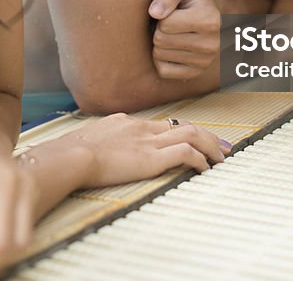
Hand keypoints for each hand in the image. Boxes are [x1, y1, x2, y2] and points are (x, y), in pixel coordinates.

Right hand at [52, 113, 230, 187]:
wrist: (71, 156)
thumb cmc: (70, 152)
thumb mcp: (86, 140)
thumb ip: (98, 142)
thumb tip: (93, 149)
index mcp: (126, 123)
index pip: (161, 125)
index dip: (181, 133)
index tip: (193, 141)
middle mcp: (141, 128)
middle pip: (183, 126)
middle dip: (207, 136)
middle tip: (222, 148)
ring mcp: (148, 142)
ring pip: (192, 135)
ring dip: (211, 147)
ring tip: (221, 160)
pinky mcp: (152, 158)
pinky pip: (186, 154)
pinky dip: (200, 160)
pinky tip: (205, 169)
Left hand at [148, 0, 222, 79]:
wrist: (209, 13)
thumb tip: (154, 12)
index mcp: (210, 20)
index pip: (165, 24)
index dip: (162, 14)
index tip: (173, 11)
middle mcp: (212, 44)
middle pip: (160, 40)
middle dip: (159, 29)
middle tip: (171, 23)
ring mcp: (205, 62)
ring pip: (159, 55)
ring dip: (160, 43)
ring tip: (173, 33)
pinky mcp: (195, 74)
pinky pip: (163, 70)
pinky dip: (161, 59)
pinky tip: (173, 47)